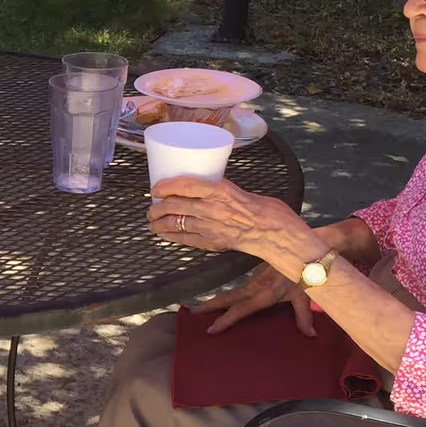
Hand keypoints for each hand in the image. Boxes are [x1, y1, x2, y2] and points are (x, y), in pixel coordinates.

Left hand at [147, 175, 308, 257]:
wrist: (274, 232)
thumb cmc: (263, 209)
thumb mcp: (236, 190)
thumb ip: (217, 191)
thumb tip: (200, 191)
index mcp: (219, 189)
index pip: (183, 185)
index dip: (164, 187)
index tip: (155, 188)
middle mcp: (211, 207)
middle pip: (173, 205)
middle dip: (156, 208)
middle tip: (151, 208)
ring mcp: (209, 226)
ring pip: (175, 223)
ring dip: (158, 223)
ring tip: (152, 223)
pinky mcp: (211, 242)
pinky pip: (184, 239)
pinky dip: (170, 236)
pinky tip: (164, 234)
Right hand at [198, 263, 314, 336]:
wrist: (303, 250)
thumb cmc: (305, 274)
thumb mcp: (304, 297)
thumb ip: (304, 317)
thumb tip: (310, 336)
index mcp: (264, 294)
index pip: (240, 309)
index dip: (225, 319)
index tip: (211, 329)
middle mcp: (254, 287)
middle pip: (226, 298)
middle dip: (209, 306)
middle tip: (193, 314)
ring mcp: (252, 281)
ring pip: (229, 292)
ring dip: (214, 301)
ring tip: (200, 309)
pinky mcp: (254, 276)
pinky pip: (236, 289)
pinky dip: (225, 296)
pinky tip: (222, 301)